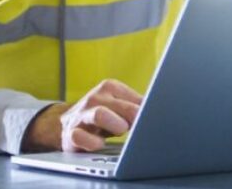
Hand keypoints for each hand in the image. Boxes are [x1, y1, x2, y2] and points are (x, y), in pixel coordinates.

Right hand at [21, 79, 143, 152]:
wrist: (69, 125)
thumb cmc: (104, 116)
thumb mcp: (119, 106)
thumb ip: (138, 106)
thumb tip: (162, 111)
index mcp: (109, 88)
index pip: (132, 97)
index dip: (146, 110)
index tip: (153, 118)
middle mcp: (95, 99)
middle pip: (120, 105)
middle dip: (133, 116)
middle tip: (141, 125)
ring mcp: (81, 115)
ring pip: (99, 115)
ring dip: (115, 124)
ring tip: (122, 130)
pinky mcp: (71, 134)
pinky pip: (80, 137)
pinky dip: (92, 142)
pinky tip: (100, 144)